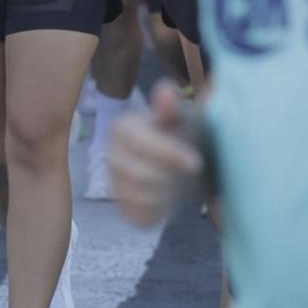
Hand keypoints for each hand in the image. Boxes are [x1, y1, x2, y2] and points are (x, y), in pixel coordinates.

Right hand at [109, 81, 204, 226]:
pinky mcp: (123, 208)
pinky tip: (171, 196)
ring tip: (181, 180)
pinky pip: (142, 216)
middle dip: (172, 175)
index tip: (196, 162)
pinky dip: (162, 210)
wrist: (186, 161)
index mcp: (122, 128)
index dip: (168, 154)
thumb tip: (165, 91)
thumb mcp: (184, 116)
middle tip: (191, 169)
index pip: (140, 144)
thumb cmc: (184, 132)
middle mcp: (111, 155)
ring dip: (170, 192)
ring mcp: (115, 184)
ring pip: (142, 198)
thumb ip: (173, 106)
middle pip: (140, 175)